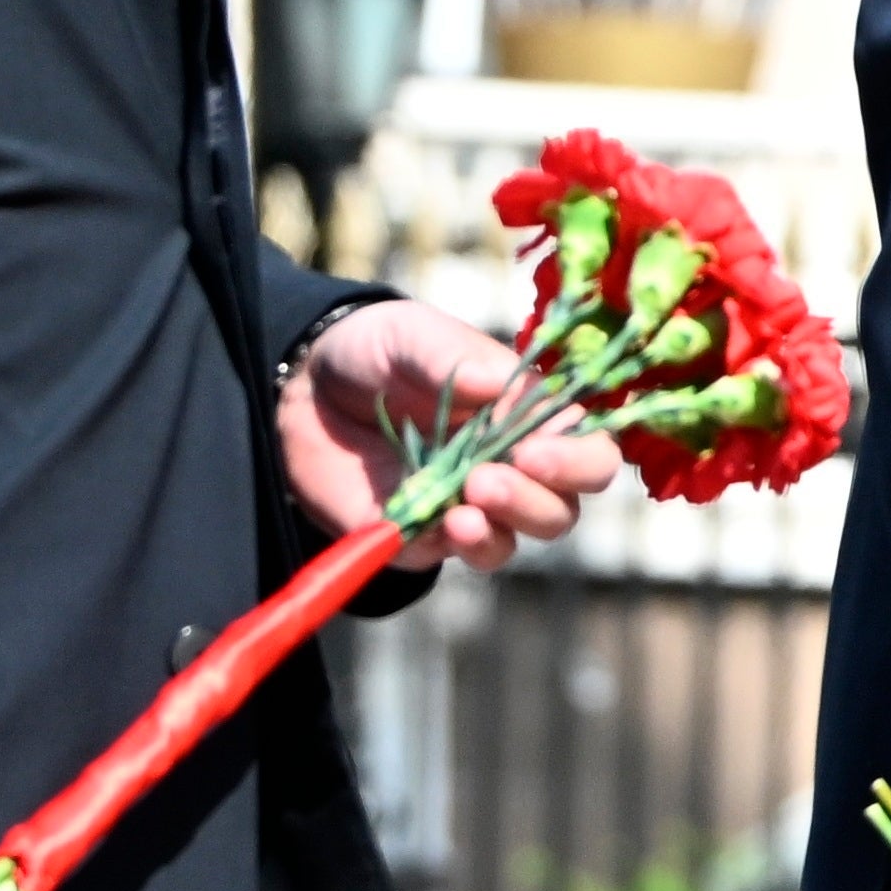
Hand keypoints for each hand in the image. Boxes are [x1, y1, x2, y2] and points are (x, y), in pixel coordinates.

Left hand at [281, 294, 625, 570]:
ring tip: (461, 512)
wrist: (301, 383)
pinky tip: (428, 524)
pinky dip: (440, 547)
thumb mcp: (412, 334)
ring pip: (507, 544)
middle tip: (486, 480)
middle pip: (558, 512)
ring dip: (495, 535)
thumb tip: (494, 382)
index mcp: (529, 422)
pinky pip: (439, 556)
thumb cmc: (376, 350)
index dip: (578, 464)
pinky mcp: (412, 532)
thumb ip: (450, 354)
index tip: (535, 453)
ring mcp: (461, 508)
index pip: (589, 456)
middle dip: (533, 504)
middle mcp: (508, 473)